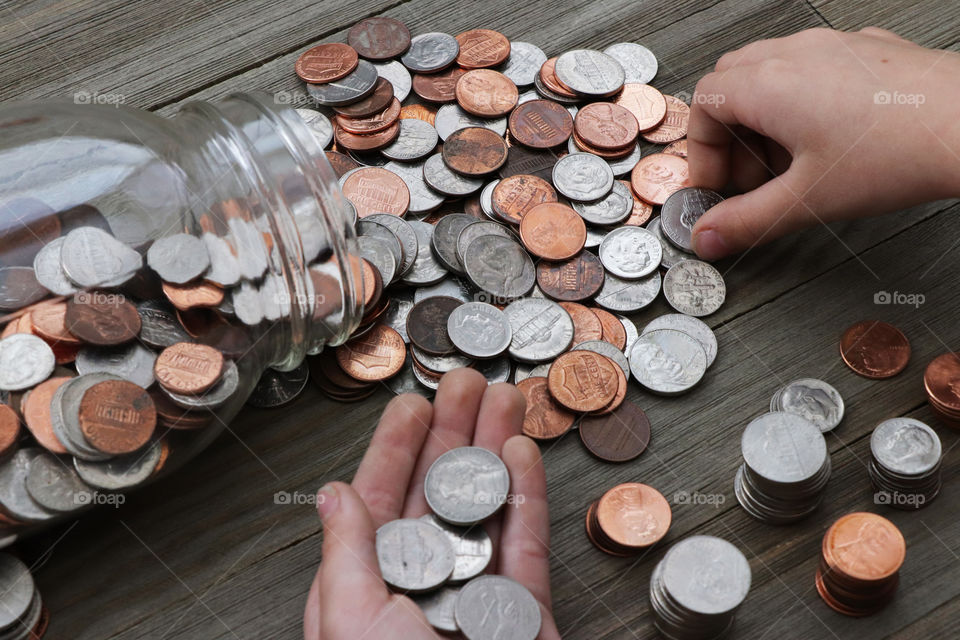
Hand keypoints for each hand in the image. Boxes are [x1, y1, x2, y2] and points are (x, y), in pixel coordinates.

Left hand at [303, 368, 561, 639]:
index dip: (396, 448)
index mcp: (369, 588)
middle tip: (468, 382)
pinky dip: (527, 498)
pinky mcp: (524, 614)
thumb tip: (332, 494)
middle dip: (455, 432)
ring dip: (494, 451)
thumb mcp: (351, 621)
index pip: (380, 502)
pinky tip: (522, 455)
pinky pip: (527, 547)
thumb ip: (346, 556)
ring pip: (486, 510)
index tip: (413, 405)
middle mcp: (421, 587)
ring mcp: (475, 600)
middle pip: (439, 494)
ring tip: (505, 400)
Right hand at [688, 27, 959, 259]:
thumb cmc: (900, 151)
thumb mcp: (808, 200)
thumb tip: (708, 236)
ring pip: (769, 73)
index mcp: (768, 84)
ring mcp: (832, 46)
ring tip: (787, 166)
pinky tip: (827, 141)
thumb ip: (747, 221)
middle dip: (729, 136)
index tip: (714, 187)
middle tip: (747, 180)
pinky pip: (811, 68)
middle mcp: (795, 54)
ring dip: (762, 121)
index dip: (701, 152)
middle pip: (730, 84)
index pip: (703, 105)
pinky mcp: (866, 51)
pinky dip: (799, 104)